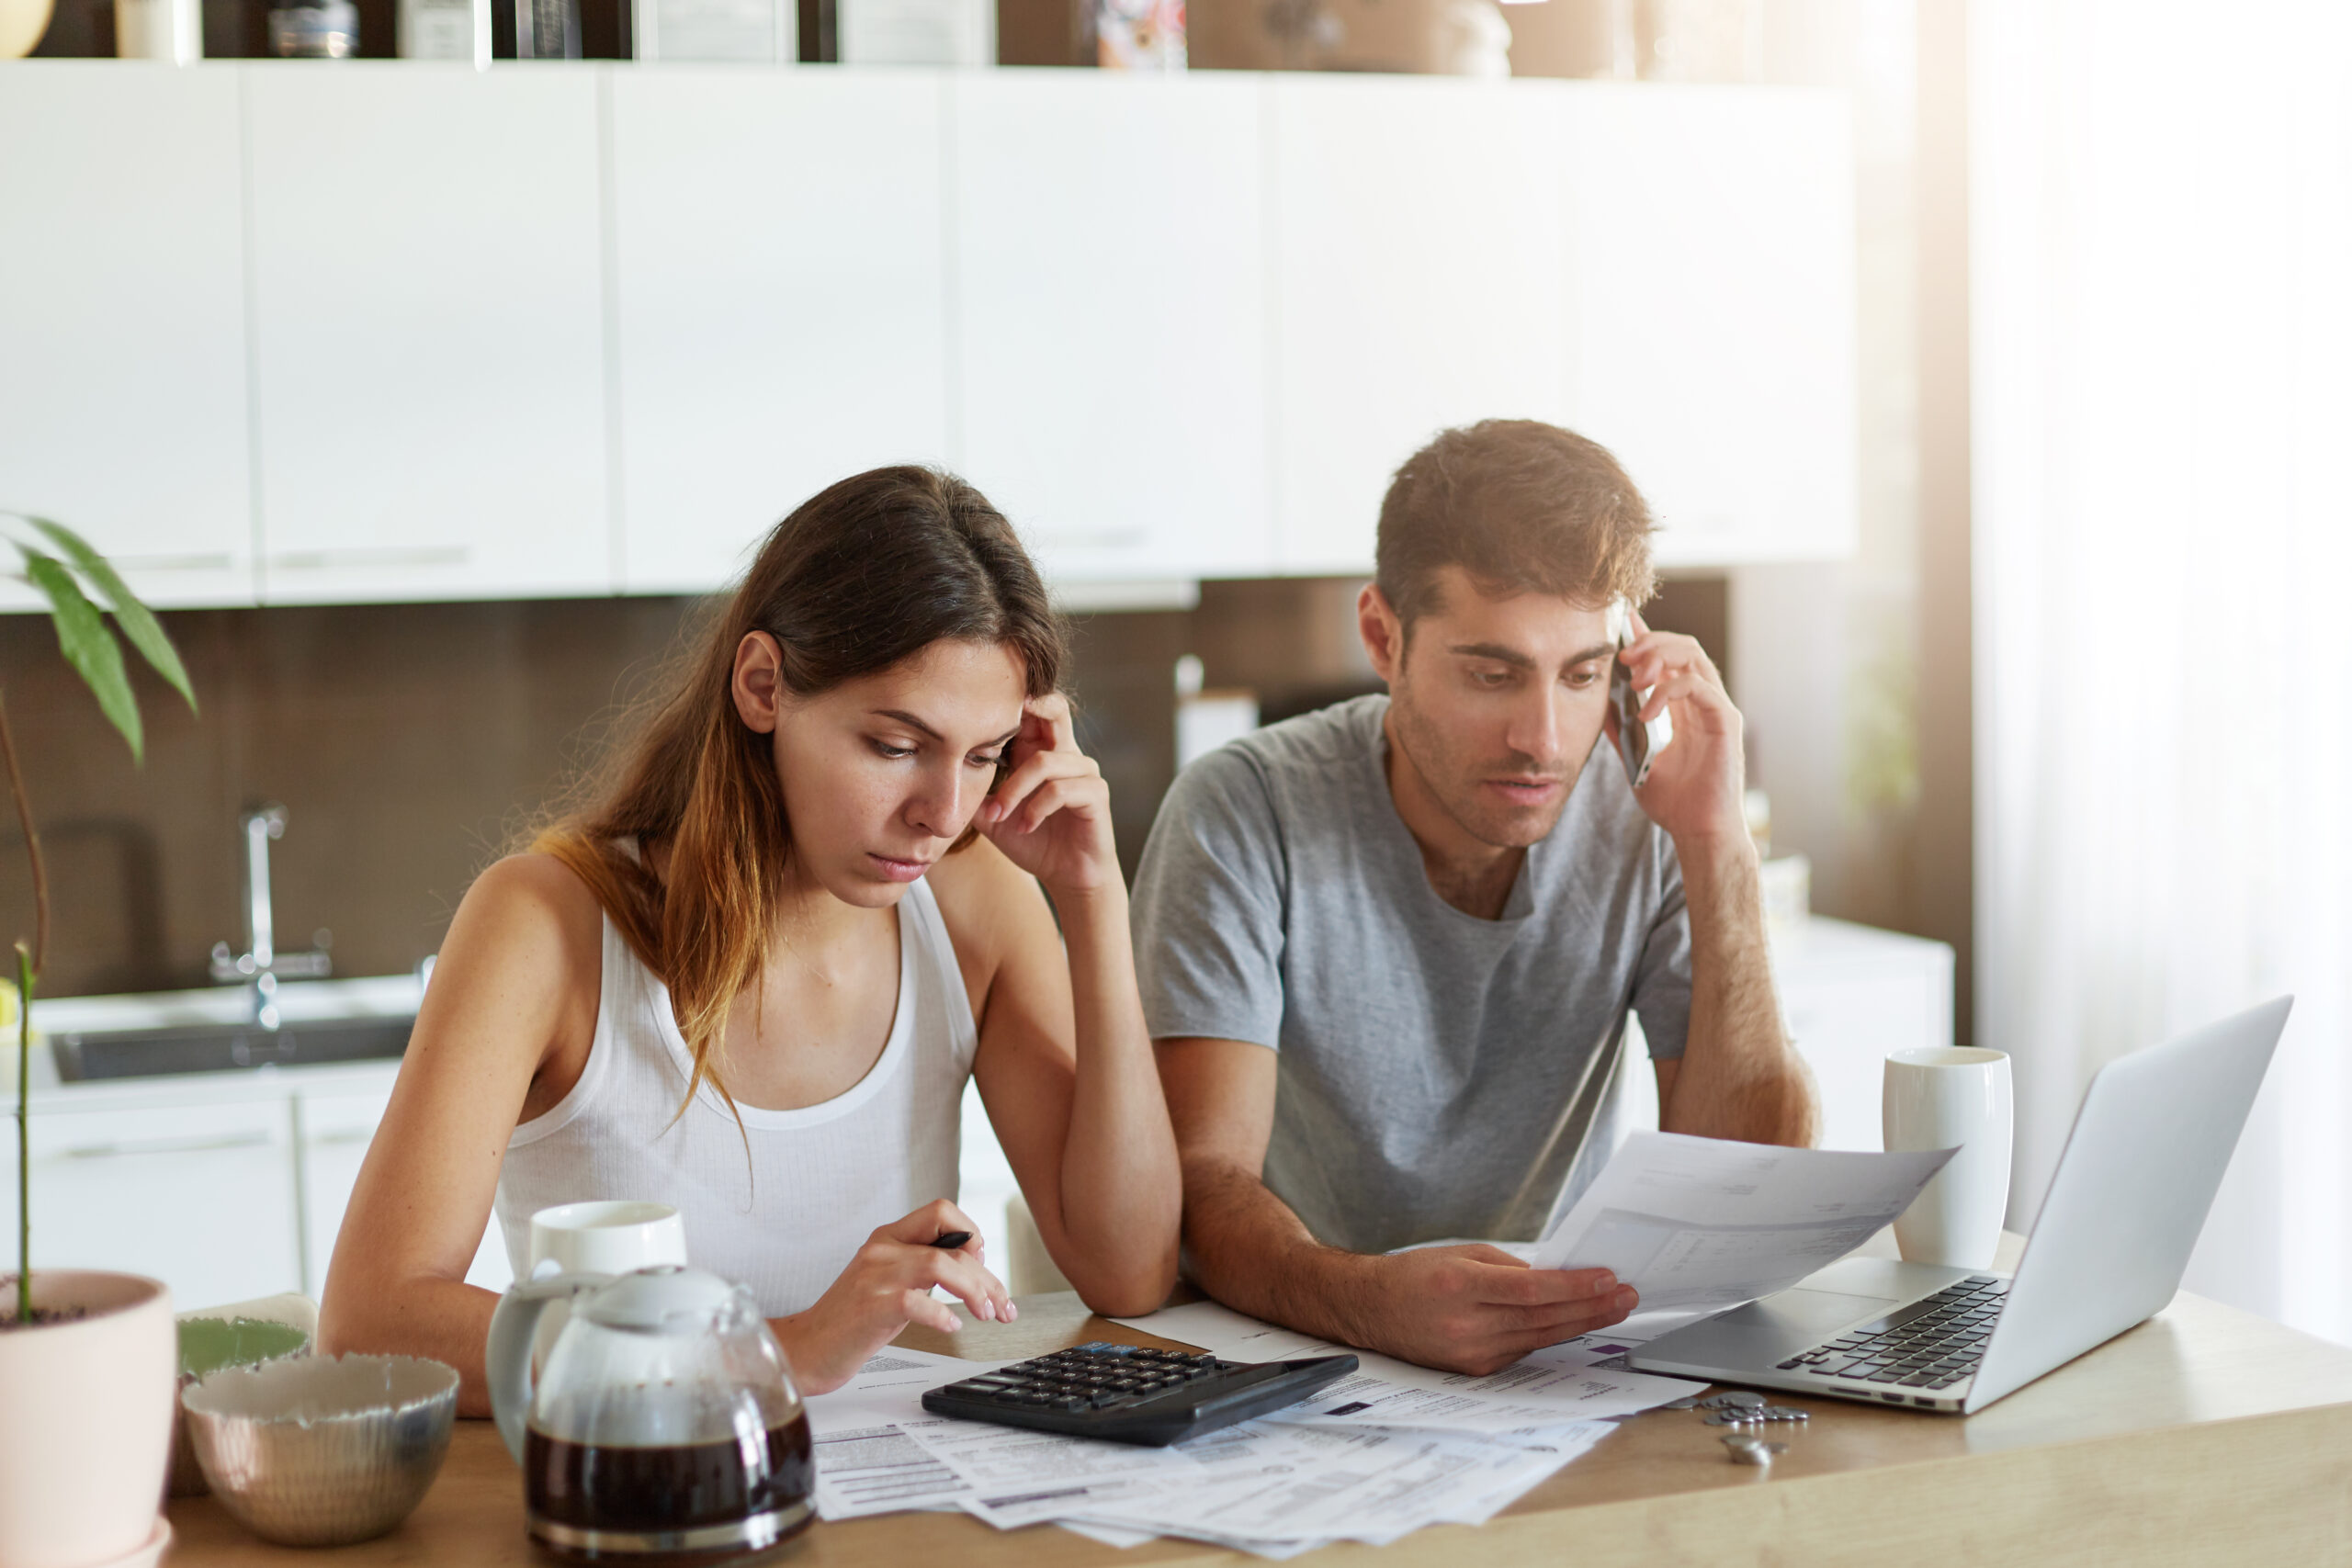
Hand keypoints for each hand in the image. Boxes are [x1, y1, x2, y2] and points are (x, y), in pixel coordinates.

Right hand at [772, 1200, 1012, 1394]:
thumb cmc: (852, 1319)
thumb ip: (923, 1266)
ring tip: (986, 1314)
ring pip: (940, 1265)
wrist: (808, 1348)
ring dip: (974, 1291)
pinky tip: (951, 1326)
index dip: (971, 1232)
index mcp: (888, 1236)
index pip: (941, 1210)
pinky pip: (917, 1301)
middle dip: (987, 1277)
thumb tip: (972, 1264)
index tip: (982, 1263)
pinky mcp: (871, 1306)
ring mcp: (875, 1275)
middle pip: (951, 1244)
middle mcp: (882, 1248)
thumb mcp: (891, 1280)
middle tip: (1001, 1305)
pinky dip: (941, 1314)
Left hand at [975, 692, 1118, 897]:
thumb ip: (973, 795)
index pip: (1033, 710)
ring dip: (1014, 790)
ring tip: (1000, 816)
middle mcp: (1067, 753)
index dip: (1011, 700)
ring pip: (1044, 762)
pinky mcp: (1095, 793)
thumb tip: (942, 780)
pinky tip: (1026, 826)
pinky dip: (1036, 808)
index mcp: (1042, 751)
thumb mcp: (994, 818)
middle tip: (999, 718)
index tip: (980, 703)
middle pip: (1055, 708)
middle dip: (1030, 705)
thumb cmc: (1033, 842)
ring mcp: (1084, 771)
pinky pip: (1060, 790)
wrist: (1067, 876)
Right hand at [1357, 1245, 1635, 1375]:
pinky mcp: (1474, 1370)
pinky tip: (1573, 1322)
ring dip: (1580, 1323)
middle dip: (1591, 1307)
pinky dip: (1548, 1335)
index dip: (1575, 1286)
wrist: (1371, 1309)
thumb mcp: (1462, 1254)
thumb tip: (1557, 1278)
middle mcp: (1466, 1323)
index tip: (1607, 1277)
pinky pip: (1522, 1350)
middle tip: (1625, 1297)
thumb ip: (1510, 1267)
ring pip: (1539, 1338)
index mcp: (1461, 1284)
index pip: (1532, 1289)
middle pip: (1544, 1318)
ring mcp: (1470, 1352)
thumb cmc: (1416, 1275)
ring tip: (1612, 1308)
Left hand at [1606, 613, 1748, 850]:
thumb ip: (1622, 729)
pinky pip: (1698, 686)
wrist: (1698, 831)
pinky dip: (1668, 692)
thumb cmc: (1674, 800)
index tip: (1621, 620)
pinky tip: (1646, 713)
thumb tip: (1599, 705)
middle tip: (1623, 655)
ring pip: (1693, 656)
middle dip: (1650, 641)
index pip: (1668, 657)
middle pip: (1683, 646)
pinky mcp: (1725, 721)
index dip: (1647, 634)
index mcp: (1685, 706)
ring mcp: (1717, 708)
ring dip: (1659, 658)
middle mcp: (1704, 700)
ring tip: (1634, 679)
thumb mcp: (1636, 758)